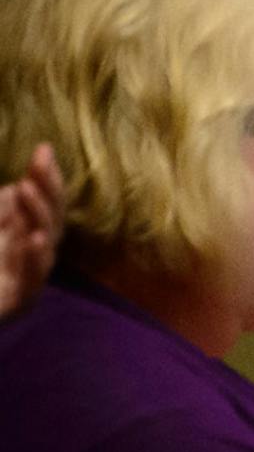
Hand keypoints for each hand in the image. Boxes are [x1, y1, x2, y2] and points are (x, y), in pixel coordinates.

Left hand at [0, 144, 63, 321]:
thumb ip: (2, 212)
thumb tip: (17, 188)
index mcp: (24, 238)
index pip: (45, 204)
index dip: (47, 178)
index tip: (43, 149)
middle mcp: (31, 257)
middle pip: (51, 219)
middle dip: (48, 191)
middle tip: (40, 163)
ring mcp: (26, 280)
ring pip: (45, 245)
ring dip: (40, 216)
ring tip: (27, 190)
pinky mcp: (17, 303)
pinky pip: (32, 280)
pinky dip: (34, 259)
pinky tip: (35, 239)